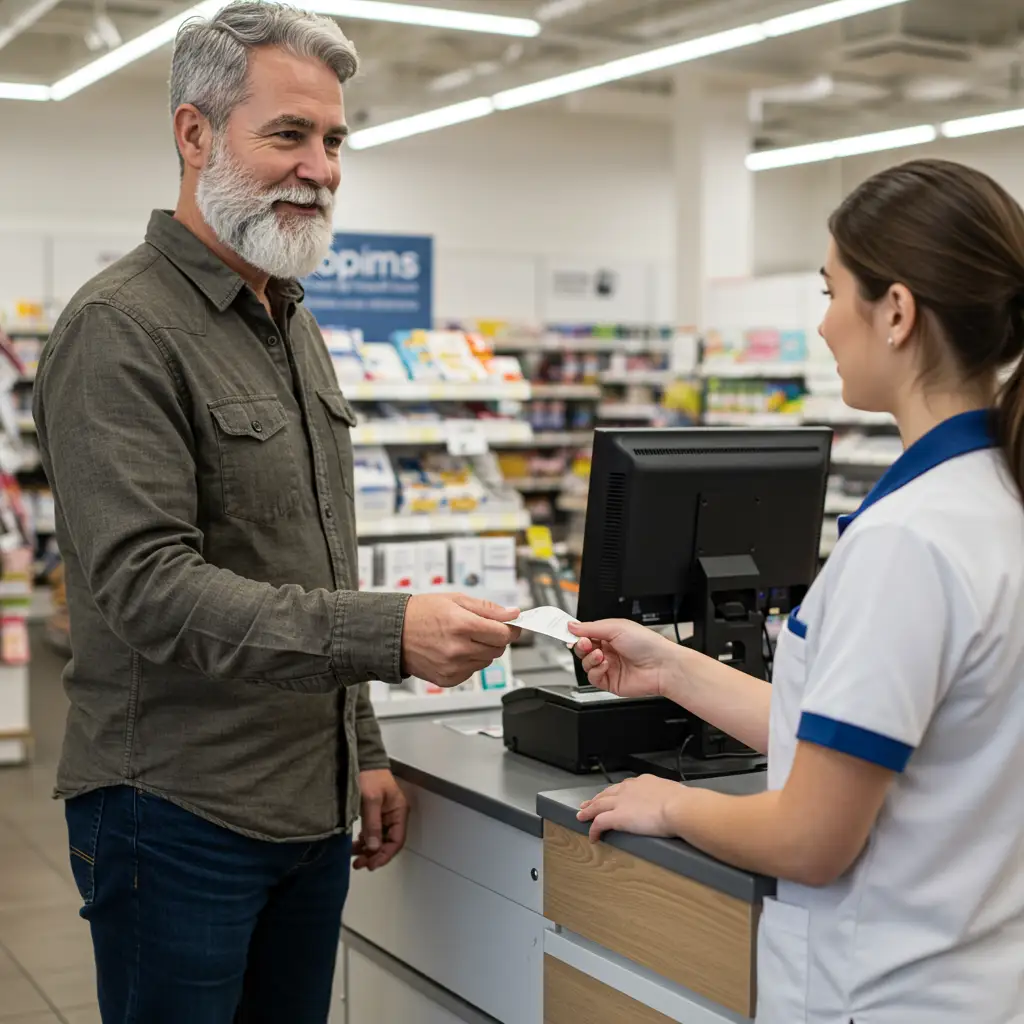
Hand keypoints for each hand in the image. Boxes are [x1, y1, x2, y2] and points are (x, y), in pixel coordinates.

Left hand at [353, 769, 408, 870]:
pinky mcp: (374, 815)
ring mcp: (384, 816)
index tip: (371, 864)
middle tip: (359, 864)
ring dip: (368, 850)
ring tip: (354, 859)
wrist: (363, 760)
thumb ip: (373, 824)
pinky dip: (364, 842)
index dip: (385, 855)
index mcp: (399, 812)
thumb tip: (373, 848)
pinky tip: (354, 846)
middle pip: (388, 843)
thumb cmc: (370, 777)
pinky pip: (372, 833)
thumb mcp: (371, 800)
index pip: (397, 840)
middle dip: (374, 855)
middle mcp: (394, 816)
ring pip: (379, 840)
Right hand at [401, 593, 520, 687]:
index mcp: (462, 625)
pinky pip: (472, 672)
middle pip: (498, 649)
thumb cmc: (420, 613)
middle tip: (480, 628)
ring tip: (462, 638)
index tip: (510, 625)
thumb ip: (488, 608)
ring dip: (482, 650)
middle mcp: (458, 649)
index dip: (510, 628)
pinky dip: (469, 662)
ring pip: (487, 661)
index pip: (503, 634)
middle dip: (495, 638)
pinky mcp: (447, 679)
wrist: (392, 632)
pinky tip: (454, 650)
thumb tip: (512, 613)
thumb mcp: (455, 599)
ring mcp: (452, 667)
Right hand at [568, 619, 676, 698]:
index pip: (585, 633)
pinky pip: (592, 678)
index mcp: (609, 634)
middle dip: (580, 646)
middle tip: (585, 643)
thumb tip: (572, 626)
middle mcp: (608, 650)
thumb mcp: (616, 627)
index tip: (565, 632)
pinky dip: (595, 670)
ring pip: (585, 664)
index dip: (575, 633)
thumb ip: (590, 627)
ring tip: (600, 655)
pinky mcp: (609, 682)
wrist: (662, 666)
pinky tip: (605, 665)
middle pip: (582, 649)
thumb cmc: (647, 644)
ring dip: (589, 658)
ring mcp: (608, 666)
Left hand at [576, 775, 687, 842]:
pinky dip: (593, 829)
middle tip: (588, 803)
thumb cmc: (683, 802)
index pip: (625, 786)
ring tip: (581, 815)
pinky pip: (599, 823)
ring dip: (588, 811)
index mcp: (644, 782)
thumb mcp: (676, 793)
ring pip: (598, 805)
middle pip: (607, 793)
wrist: (678, 807)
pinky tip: (592, 836)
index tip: (612, 795)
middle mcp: (629, 789)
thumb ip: (671, 797)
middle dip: (596, 798)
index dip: (616, 792)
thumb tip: (678, 803)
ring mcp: (621, 802)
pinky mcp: (617, 817)